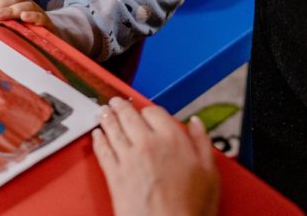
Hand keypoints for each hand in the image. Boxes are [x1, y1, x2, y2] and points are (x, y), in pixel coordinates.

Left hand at [0, 0, 57, 33]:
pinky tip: (23, 17)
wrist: (51, 40)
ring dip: (11, 9)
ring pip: (25, 6)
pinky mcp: (47, 24)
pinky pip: (40, 18)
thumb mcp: (12, 21)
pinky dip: (32, 16)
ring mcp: (37, 13)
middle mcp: (27, 4)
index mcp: (18, 2)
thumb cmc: (28, 29)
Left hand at [93, 98, 219, 215]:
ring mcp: (128, 158)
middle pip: (128, 115)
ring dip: (106, 117)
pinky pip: (102, 150)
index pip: (154, 111)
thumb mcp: (210, 172)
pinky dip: (98, 140)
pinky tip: (97, 135)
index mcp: (172, 139)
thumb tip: (196, 124)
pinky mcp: (114, 174)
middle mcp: (147, 143)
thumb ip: (202, 142)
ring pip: (113, 129)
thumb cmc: (191, 209)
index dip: (149, 110)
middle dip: (121, 106)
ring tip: (104, 110)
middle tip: (117, 101)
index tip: (147, 111)